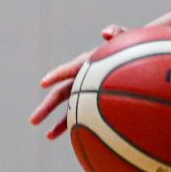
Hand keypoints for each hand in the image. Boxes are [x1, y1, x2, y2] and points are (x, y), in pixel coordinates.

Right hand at [30, 24, 125, 139]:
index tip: (44, 83)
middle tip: (33, 121)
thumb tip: (106, 32)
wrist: (137, 61)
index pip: (69, 69)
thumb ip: (118, 32)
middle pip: (60, 94)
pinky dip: (76, 126)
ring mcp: (86, 91)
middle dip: (46, 107)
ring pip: (68, 108)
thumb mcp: (126, 38)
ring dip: (57, 123)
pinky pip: (82, 115)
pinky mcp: (94, 102)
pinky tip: (76, 139)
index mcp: (86, 63)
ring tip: (48, 136)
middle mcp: (81, 78)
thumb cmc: (130, 48)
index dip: (57, 75)